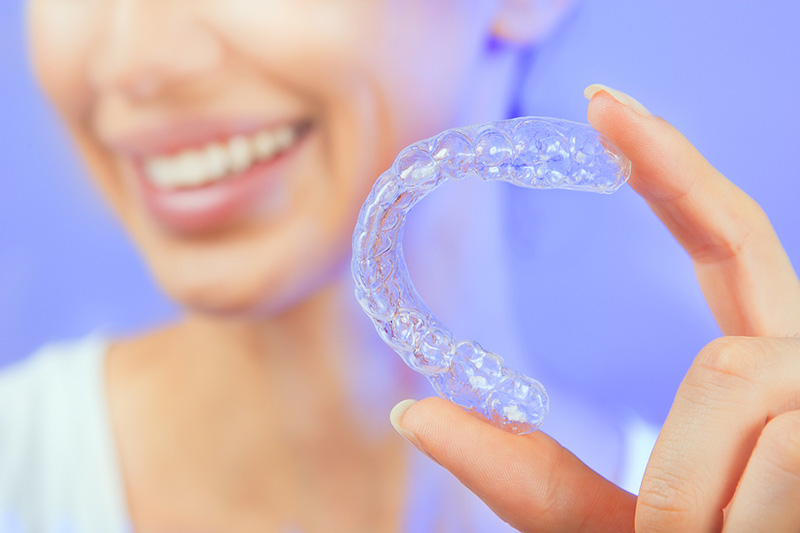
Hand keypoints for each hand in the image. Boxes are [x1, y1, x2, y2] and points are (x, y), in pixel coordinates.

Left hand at [390, 86, 799, 531]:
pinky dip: (723, 506)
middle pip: (733, 342)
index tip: (606, 107)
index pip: (730, 246)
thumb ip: (524, 476)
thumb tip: (411, 414)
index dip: (675, 171)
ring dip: (695, 495)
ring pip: (741, 381)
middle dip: (684, 455)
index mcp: (763, 380)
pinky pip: (776, 425)